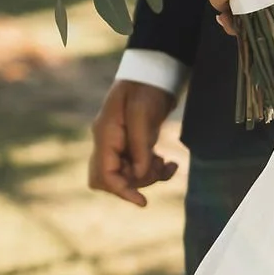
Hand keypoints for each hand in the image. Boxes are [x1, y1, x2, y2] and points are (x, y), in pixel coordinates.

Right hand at [88, 77, 178, 207]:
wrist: (153, 73)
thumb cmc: (146, 88)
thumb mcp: (143, 114)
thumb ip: (140, 146)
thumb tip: (141, 175)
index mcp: (105, 135)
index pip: (104, 174)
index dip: (121, 191)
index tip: (143, 201)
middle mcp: (108, 142)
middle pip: (111, 179)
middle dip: (135, 183)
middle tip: (157, 170)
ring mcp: (119, 144)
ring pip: (128, 175)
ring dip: (150, 176)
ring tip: (169, 164)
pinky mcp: (132, 145)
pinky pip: (139, 167)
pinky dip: (154, 170)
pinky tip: (169, 163)